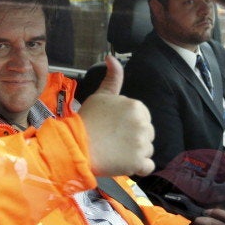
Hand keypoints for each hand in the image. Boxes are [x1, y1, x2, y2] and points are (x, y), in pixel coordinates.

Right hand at [78, 55, 154, 176]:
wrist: (76, 146)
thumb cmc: (87, 121)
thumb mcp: (100, 95)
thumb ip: (112, 78)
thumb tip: (111, 57)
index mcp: (137, 106)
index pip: (143, 118)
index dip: (128, 125)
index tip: (113, 129)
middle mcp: (143, 123)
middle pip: (147, 134)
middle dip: (134, 139)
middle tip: (113, 141)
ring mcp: (142, 143)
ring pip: (148, 150)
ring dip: (135, 153)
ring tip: (116, 152)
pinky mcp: (139, 162)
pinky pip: (148, 166)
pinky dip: (139, 167)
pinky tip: (124, 163)